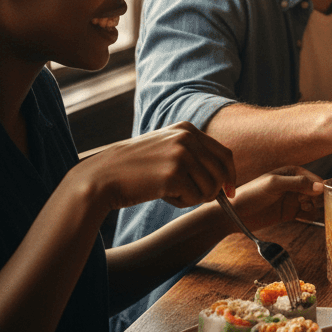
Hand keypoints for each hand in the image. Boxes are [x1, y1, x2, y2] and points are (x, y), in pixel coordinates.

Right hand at [73, 122, 234, 211]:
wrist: (101, 177)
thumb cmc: (134, 169)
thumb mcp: (166, 149)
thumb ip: (193, 155)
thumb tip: (225, 179)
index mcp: (187, 129)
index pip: (224, 154)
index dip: (230, 175)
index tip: (229, 191)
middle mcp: (187, 138)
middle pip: (222, 172)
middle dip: (213, 190)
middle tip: (196, 197)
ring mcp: (181, 155)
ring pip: (210, 188)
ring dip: (194, 197)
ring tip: (171, 192)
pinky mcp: (174, 174)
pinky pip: (195, 198)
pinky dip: (182, 202)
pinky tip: (162, 195)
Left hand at [229, 166, 323, 232]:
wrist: (235, 214)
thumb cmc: (251, 194)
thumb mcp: (274, 184)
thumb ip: (298, 183)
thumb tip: (321, 187)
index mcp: (293, 172)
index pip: (315, 178)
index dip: (320, 187)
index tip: (317, 196)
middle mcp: (295, 184)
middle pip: (317, 191)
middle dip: (317, 198)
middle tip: (305, 203)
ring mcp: (293, 199)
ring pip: (314, 202)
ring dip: (314, 207)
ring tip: (303, 209)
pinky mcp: (291, 212)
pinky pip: (308, 214)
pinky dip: (309, 215)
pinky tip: (301, 216)